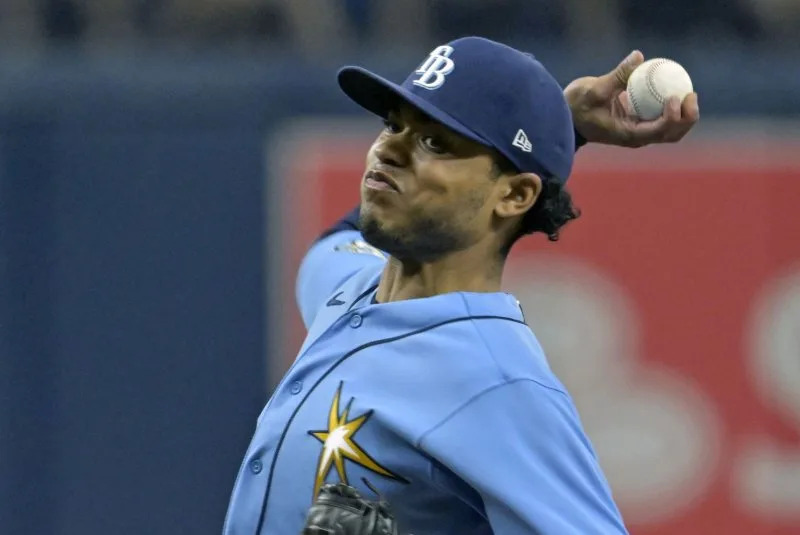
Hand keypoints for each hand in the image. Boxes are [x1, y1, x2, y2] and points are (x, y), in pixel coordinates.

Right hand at [564, 50, 699, 147]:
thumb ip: (618, 75)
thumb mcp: (594, 90)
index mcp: (628, 135)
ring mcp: (640, 131)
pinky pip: (663, 117)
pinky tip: (675, 87)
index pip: (659, 130)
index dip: (672, 116)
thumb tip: (639, 56)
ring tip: (688, 92)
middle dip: (687, 118)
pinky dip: (673, 107)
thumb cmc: (577, 107)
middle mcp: (637, 137)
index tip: (672, 96)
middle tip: (690, 94)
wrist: (567, 118)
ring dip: (684, 114)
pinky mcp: (639, 122)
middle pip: (672, 134)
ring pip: (671, 129)